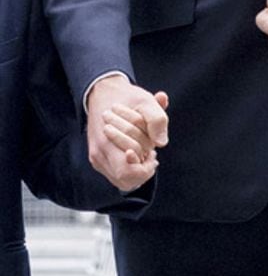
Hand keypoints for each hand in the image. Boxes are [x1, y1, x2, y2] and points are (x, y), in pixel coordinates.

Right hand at [87, 74, 168, 191]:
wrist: (104, 94)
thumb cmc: (127, 99)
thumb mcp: (146, 101)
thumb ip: (157, 120)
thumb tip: (161, 143)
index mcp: (106, 142)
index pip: (127, 171)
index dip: (144, 168)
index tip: (153, 153)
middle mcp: (99, 154)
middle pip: (126, 178)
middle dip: (144, 165)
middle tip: (151, 151)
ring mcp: (97, 159)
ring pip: (122, 181)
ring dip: (138, 168)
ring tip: (146, 152)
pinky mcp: (99, 160)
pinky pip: (118, 175)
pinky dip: (132, 167)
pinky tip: (139, 153)